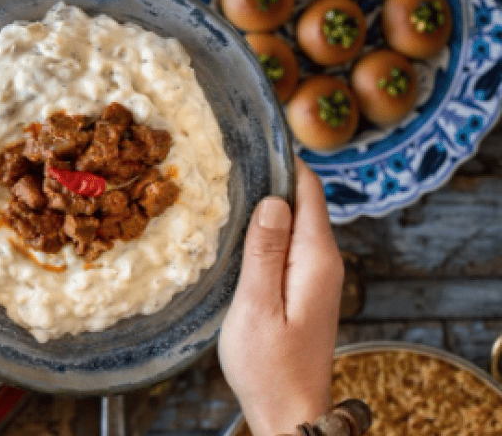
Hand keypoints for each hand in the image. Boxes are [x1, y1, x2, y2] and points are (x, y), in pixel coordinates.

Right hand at [219, 159, 344, 435]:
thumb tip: (273, 199)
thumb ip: (264, 251)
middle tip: (224, 158)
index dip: (284, 160)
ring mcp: (315, 276)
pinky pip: (287, 244)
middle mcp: (323, 262)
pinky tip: (236, 231)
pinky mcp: (303, 289)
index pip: (309, 190)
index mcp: (316, 259)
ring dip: (264, 206)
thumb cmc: (269, 365)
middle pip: (302, 202)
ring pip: (292, 223)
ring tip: (224, 187)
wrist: (288, 412)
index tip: (251, 138)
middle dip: (269, 179)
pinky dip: (265, 231)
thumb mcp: (257, 305)